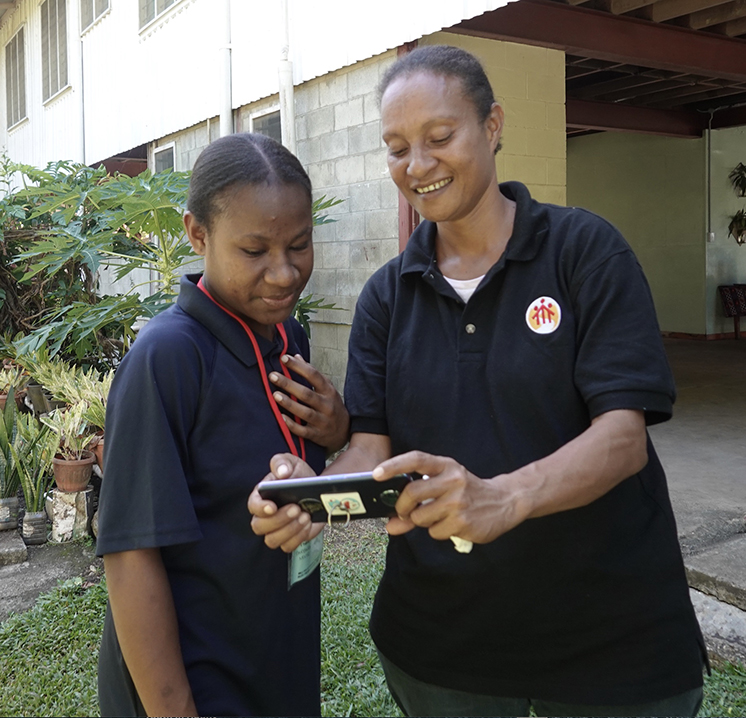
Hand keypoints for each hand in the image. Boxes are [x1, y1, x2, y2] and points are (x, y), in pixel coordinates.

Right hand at [248, 453, 324, 552]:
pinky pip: (288, 546)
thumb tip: (282, 472)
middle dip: (278, 520)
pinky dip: (298, 537)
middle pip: (260, 527)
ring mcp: (277, 529)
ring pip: (272, 540)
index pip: (252, 505)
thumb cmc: (296, 475)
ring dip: (289, 530)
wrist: (314, 488)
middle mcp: (265, 516)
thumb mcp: (291, 463)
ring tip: (305, 515)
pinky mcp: (290, 538)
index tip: (272, 506)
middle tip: (296, 508)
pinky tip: (308, 524)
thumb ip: (282, 463)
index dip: (260, 508)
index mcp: (261, 497)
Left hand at [269, 354, 349, 452]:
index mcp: (328, 391)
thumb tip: (296, 356)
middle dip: (289, 384)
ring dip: (290, 404)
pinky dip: (292, 425)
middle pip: (307, 394)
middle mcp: (327, 405)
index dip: (299, 366)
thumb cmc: (331, 405)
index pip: (313, 375)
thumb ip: (311, 374)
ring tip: (275, 395)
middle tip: (273, 376)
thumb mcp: (326, 388)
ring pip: (305, 412)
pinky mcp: (317, 435)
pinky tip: (282, 417)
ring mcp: (322, 421)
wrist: (343, 432)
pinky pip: (304, 430)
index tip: (284, 358)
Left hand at [373, 451, 529, 543]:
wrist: (505, 501)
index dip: (394, 465)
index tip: (376, 473)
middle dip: (402, 507)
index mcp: (447, 466)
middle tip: (405, 512)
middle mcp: (453, 480)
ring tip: (438, 517)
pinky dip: (437, 532)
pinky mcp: (464, 522)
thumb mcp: (445, 487)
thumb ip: (416, 502)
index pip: (416, 459)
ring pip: (421, 517)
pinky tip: (452, 525)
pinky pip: (435, 532)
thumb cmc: (467, 492)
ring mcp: (459, 502)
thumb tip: (390, 525)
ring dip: (422, 522)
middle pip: (412, 493)